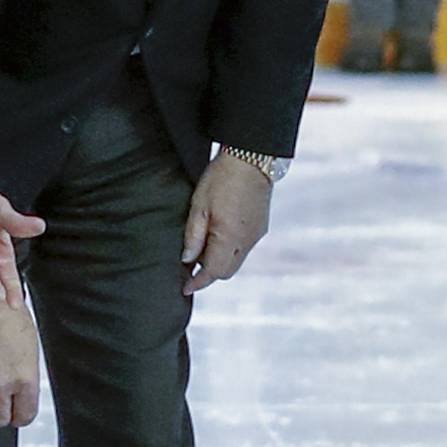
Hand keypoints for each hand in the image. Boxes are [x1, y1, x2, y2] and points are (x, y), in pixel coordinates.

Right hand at [0, 296, 41, 424]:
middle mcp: (0, 385)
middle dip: (2, 413)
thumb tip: (22, 391)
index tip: (19, 412)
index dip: (22, 414)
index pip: (24, 416)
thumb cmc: (7, 314)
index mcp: (24, 378)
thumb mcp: (30, 347)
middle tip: (2, 404)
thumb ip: (26, 375)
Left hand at [180, 149, 272, 293]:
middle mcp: (247, 242)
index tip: (185, 287)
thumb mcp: (199, 206)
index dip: (198, 282)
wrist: (251, 159)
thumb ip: (193, 237)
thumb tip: (188, 260)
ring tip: (203, 243)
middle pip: (226, 272)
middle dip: (208, 272)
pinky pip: (244, 248)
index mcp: (230, 238)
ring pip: (236, 261)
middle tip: (191, 262)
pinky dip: (230, 249)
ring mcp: (256, 235)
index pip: (213, 272)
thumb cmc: (222, 179)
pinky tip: (218, 234)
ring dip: (219, 260)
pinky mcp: (260, 227)